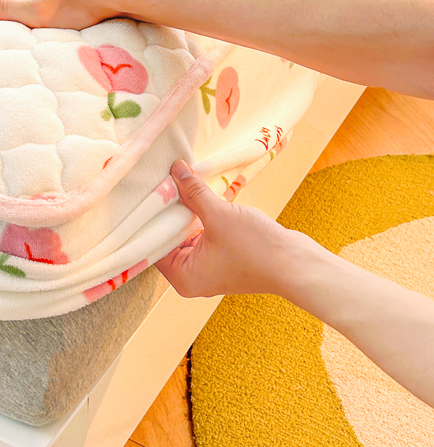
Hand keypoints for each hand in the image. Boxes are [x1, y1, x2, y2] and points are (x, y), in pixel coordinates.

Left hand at [155, 161, 306, 297]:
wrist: (298, 264)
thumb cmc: (257, 249)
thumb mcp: (219, 215)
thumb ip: (193, 192)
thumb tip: (175, 169)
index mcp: (183, 276)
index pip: (152, 245)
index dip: (150, 217)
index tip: (148, 190)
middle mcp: (192, 275)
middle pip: (168, 237)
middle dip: (169, 210)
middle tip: (161, 180)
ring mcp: (209, 267)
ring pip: (187, 232)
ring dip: (187, 208)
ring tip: (179, 179)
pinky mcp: (223, 256)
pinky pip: (204, 232)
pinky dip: (202, 214)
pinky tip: (199, 189)